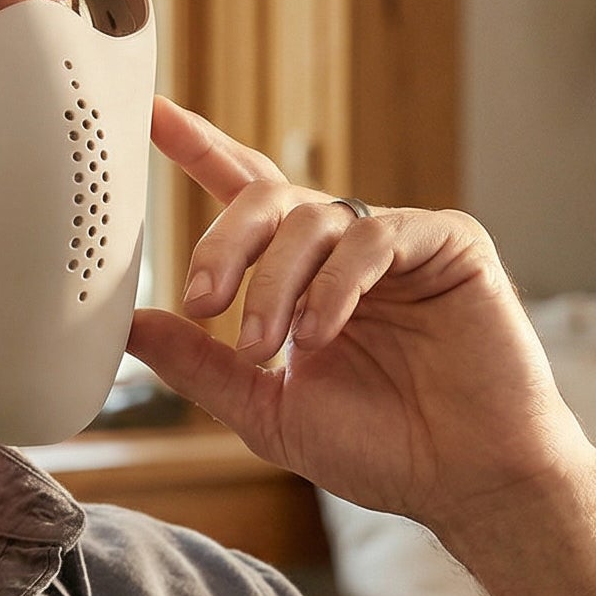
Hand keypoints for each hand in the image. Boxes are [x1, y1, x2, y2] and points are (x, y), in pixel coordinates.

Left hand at [125, 98, 595, 530]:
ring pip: (314, 218)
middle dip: (223, 245)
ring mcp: (399, 240)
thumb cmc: (381, 448)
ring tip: (269, 347)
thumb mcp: (265, 408)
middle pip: (265, 199)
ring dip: (275, 283)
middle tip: (202, 302)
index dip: (199, 147)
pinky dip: (336, 284)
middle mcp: (345, 247)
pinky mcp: (450, 243)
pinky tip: (323, 334)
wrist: (467, 482)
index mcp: (301, 274)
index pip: (243, 192)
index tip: (150, 114)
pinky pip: (376, 237)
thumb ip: (200, 364)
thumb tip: (129, 325)